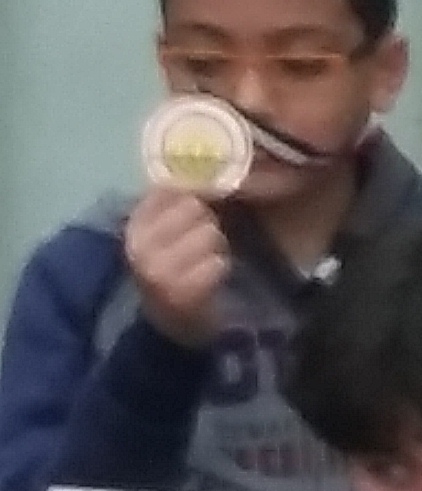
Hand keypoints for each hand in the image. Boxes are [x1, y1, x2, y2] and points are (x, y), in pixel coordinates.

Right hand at [123, 188, 230, 347]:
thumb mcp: (162, 231)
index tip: (194, 209)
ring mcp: (158, 271)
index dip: (192, 194)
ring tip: (204, 259)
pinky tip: (209, 277)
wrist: (167, 321)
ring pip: (209, 233)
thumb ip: (172, 200)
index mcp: (132, 225)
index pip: (170, 189)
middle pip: (194, 207)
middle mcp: (139, 246)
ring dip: (216, 245)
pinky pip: (217, 263)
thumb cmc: (170, 267)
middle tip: (200, 240)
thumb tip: (197, 169)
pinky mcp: (181, 293)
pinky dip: (219, 267)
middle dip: (206, 220)